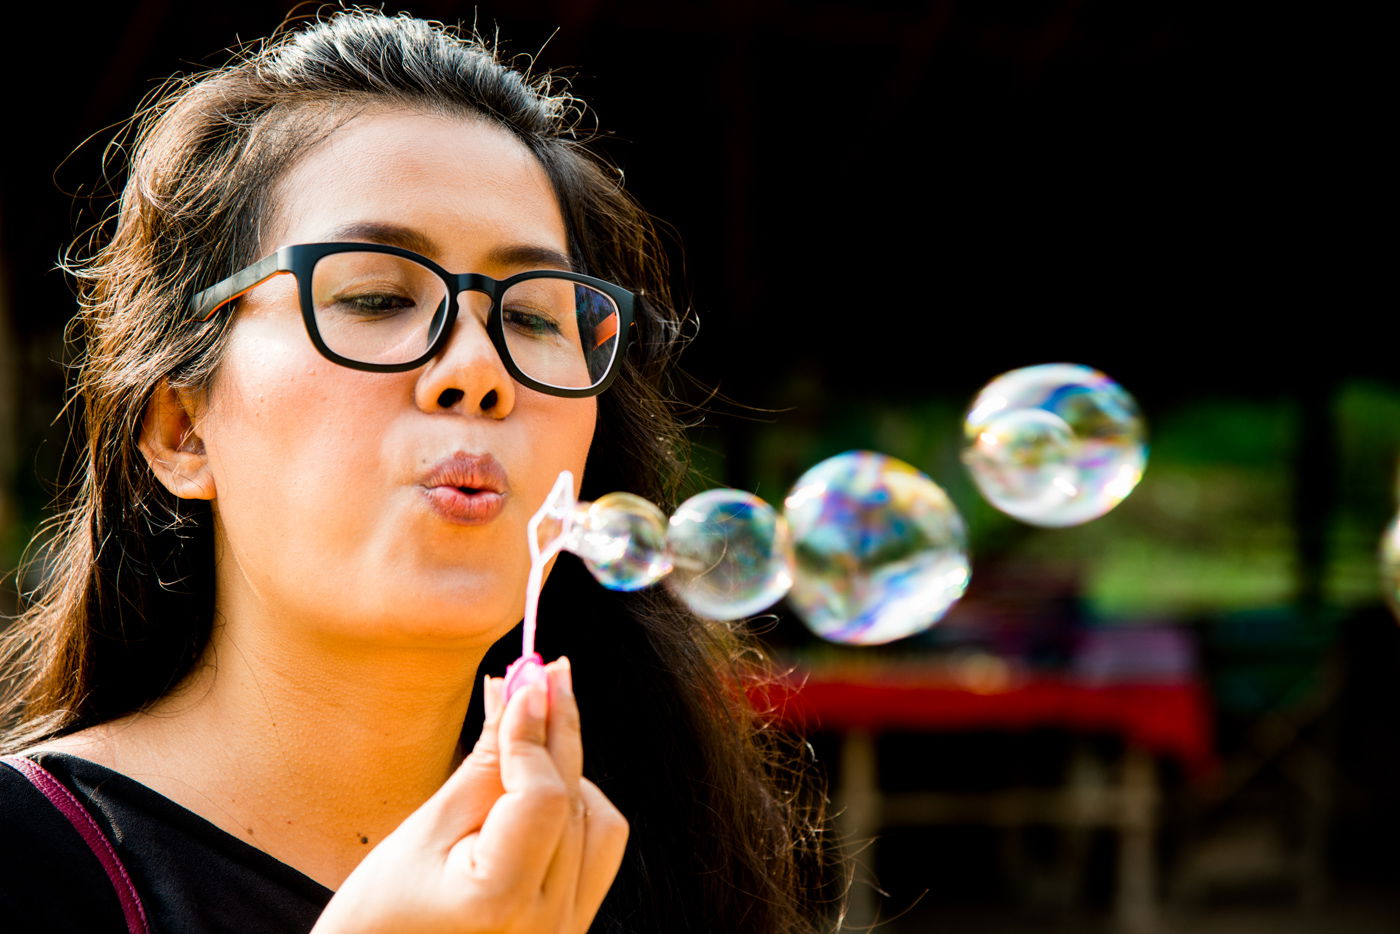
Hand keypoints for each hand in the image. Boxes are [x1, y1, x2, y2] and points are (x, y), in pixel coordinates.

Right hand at [311, 658, 628, 933]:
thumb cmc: (378, 916)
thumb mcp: (423, 831)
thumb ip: (486, 762)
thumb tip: (519, 689)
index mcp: (502, 903)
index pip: (544, 795)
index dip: (534, 731)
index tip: (525, 676)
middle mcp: (548, 924)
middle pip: (574, 800)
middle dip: (558, 729)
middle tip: (546, 670)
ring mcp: (564, 931)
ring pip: (595, 821)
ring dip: (568, 768)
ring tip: (531, 725)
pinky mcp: (569, 926)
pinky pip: (593, 852)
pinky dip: (575, 807)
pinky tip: (539, 781)